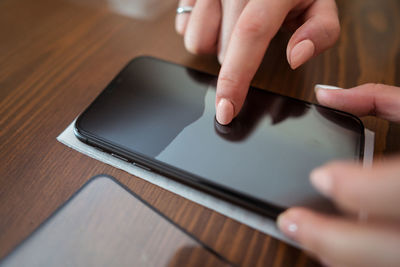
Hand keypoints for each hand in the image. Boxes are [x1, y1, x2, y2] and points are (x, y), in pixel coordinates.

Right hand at [175, 0, 339, 124]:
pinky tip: (216, 18)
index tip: (226, 111)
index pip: (250, 35)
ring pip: (197, 43)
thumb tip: (296, 57)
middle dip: (237, 58)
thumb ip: (321, 31)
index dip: (235, 78)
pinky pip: (183, 28)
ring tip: (232, 27)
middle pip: (221, 49)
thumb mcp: (320, 1)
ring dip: (215, 45)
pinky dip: (200, 30)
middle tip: (253, 36)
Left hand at [277, 83, 399, 266]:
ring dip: (342, 258)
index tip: (320, 177)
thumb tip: (327, 94)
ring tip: (308, 238)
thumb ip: (379, 99)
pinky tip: (342, 251)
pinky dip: (364, 261)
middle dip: (330, 240)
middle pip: (387, 247)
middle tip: (291, 223)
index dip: (356, 188)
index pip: (399, 188)